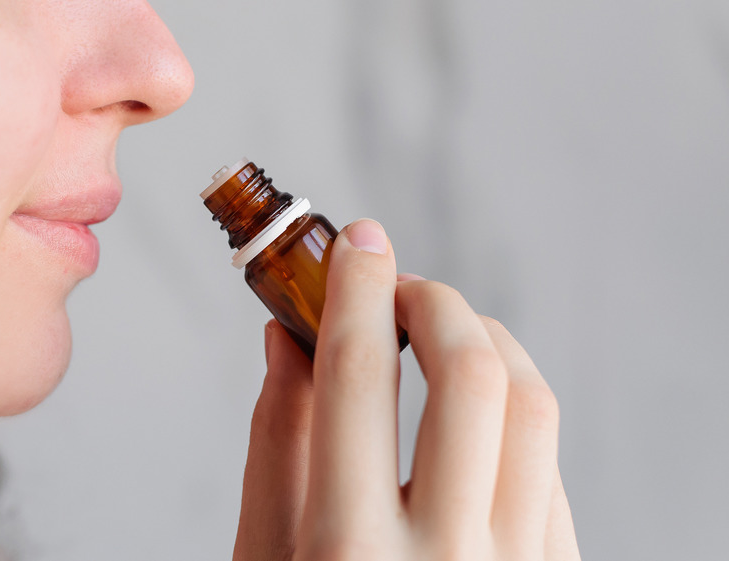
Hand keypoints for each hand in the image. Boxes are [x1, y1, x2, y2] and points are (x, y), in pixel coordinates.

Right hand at [233, 219, 579, 560]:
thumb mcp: (266, 552)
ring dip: (486, 344)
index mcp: (352, 551)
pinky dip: (508, 413)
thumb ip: (277, 445)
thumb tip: (288, 336)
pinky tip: (470, 417)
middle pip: (470, 377)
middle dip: (434, 303)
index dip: (355, 291)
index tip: (356, 246)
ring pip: (531, 409)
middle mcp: (448, 559)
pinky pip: (548, 464)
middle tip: (400, 291)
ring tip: (442, 339)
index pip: (358, 378)